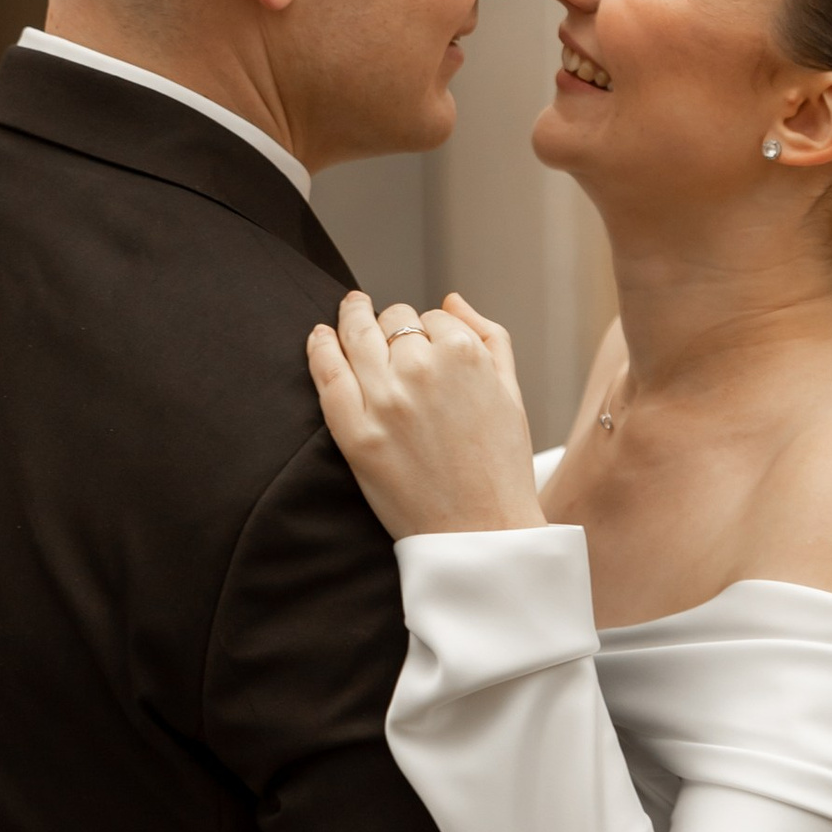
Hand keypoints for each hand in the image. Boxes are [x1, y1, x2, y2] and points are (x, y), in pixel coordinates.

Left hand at [307, 292, 546, 542]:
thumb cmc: (500, 466)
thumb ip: (487, 336)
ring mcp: (385, 401)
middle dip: (395, 325)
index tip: (427, 347)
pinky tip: (319, 336)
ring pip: (357, 335)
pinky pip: (327, 374)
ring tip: (350, 309)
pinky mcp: (355, 433)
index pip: (433, 318)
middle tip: (392, 336)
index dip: (430, 331)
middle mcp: (422, 369)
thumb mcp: (512, 391)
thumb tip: (450, 300)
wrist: (482, 531)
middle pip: (395, 321)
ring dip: (352, 316)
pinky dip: (319, 347)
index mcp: (465, 355)